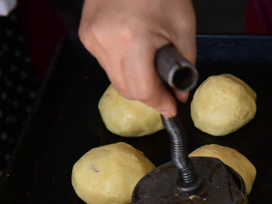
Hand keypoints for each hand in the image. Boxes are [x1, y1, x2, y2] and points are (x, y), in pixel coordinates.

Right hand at [78, 0, 195, 116]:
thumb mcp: (184, 30)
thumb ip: (185, 68)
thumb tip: (179, 95)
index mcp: (133, 39)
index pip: (143, 90)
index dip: (160, 102)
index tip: (172, 106)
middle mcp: (106, 40)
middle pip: (127, 89)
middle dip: (149, 94)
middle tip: (166, 88)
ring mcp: (93, 37)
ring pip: (115, 79)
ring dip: (135, 80)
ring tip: (151, 60)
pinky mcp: (86, 34)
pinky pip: (106, 63)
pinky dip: (123, 64)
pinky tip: (135, 48)